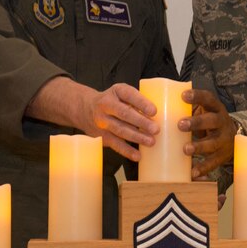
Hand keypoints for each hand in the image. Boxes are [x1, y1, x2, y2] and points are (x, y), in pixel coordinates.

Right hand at [27, 78, 158, 160]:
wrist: (85, 108)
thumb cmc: (113, 101)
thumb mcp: (122, 94)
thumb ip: (137, 101)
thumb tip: (161, 115)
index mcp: (116, 91)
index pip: (129, 95)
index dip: (141, 103)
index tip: (154, 111)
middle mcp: (106, 105)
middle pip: (125, 114)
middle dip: (141, 122)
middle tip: (156, 129)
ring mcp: (102, 121)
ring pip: (120, 130)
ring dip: (137, 137)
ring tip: (151, 142)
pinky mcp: (102, 136)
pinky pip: (115, 144)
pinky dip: (127, 151)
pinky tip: (137, 156)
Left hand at [178, 88, 236, 178]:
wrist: (232, 138)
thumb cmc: (208, 121)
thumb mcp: (203, 111)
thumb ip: (186, 109)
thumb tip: (154, 109)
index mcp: (215, 108)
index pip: (208, 98)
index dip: (197, 96)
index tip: (183, 96)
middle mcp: (221, 122)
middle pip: (211, 121)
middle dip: (197, 122)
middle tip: (180, 124)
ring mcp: (223, 140)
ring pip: (213, 143)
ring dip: (199, 146)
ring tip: (186, 149)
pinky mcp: (222, 156)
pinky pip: (213, 162)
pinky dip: (203, 168)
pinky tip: (192, 173)